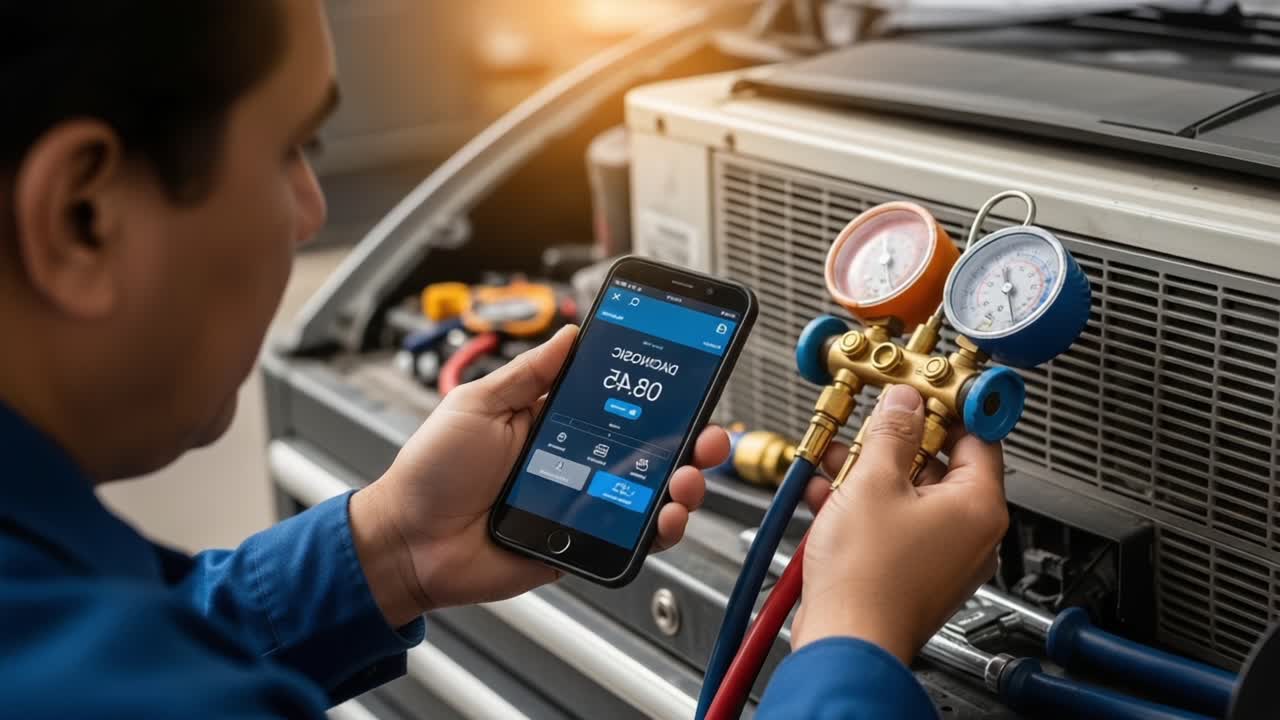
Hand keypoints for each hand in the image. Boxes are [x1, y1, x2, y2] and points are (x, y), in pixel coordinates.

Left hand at [349, 325, 729, 626]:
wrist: (410, 541)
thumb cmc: (433, 473)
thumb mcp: (478, 404)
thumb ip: (529, 373)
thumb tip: (569, 334)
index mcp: (554, 421)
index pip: (619, 401)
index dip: (655, 393)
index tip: (688, 376)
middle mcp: (578, 460)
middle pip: (650, 448)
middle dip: (690, 439)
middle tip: (708, 434)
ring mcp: (585, 503)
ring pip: (652, 494)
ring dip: (684, 484)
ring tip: (686, 478)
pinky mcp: (584, 543)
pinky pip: (633, 538)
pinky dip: (661, 529)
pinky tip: (667, 516)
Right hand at [790, 384, 1007, 663]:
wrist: (846, 640)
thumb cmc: (868, 578)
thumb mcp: (872, 482)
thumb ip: (891, 433)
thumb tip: (904, 403)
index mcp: (978, 506)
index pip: (977, 435)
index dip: (944, 405)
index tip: (921, 390)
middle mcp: (972, 533)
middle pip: (940, 463)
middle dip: (895, 442)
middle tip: (869, 425)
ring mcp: (945, 555)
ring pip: (912, 494)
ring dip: (873, 472)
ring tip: (838, 460)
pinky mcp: (915, 572)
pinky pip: (898, 523)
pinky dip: (868, 505)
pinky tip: (831, 494)